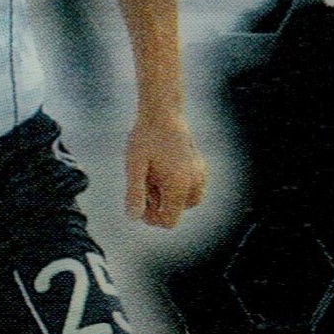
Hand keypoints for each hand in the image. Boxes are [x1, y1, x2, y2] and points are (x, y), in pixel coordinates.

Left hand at [125, 112, 205, 227]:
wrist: (162, 112)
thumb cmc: (145, 138)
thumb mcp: (134, 166)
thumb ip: (135, 193)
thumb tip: (133, 217)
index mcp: (179, 186)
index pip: (169, 221)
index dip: (152, 218)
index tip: (139, 201)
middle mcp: (195, 182)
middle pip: (177, 211)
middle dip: (160, 204)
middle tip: (146, 181)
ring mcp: (200, 174)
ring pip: (185, 200)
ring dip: (168, 194)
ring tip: (153, 173)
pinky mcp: (200, 166)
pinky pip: (190, 187)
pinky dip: (176, 185)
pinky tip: (163, 168)